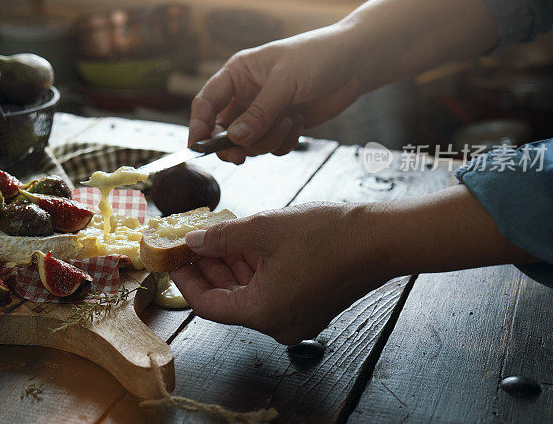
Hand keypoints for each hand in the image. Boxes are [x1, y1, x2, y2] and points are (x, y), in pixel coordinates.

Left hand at [170, 186, 536, 344]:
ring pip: (247, 293)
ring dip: (229, 266)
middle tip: (191, 240)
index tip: (173, 257)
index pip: (207, 305)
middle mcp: (277, 324)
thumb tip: (191, 241)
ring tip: (214, 235)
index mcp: (263, 312)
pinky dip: (252, 269)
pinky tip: (242, 242)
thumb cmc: (326, 234)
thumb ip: (221, 238)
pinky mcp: (306, 306)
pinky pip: (268, 290)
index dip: (186, 279)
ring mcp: (294, 318)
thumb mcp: (263, 228)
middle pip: (227, 299)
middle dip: (207, 268)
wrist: (380, 239)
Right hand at [188, 26, 362, 163]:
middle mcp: (246, 95)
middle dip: (231, 145)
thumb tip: (234, 139)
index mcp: (238, 74)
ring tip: (290, 120)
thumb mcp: (285, 82)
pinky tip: (299, 123)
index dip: (198, 125)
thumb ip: (259, 112)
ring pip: (248, 143)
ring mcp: (264, 112)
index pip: (206, 102)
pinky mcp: (282, 125)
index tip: (197, 147)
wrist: (355, 63)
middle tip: (240, 157)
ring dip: (267, 140)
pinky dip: (284, 142)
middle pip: (222, 130)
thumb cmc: (318, 58)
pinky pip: (271, 147)